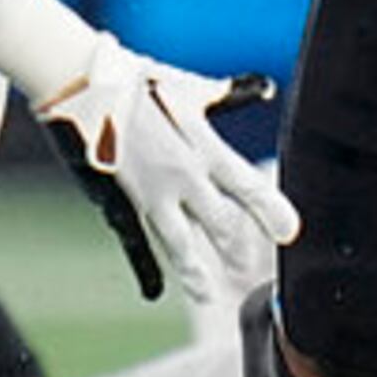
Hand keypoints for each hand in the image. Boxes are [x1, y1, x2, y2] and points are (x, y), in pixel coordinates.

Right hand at [32, 47, 298, 302]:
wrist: (87, 87)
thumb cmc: (139, 81)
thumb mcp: (190, 87)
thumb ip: (228, 94)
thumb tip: (264, 88)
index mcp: (205, 147)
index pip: (248, 187)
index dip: (272, 212)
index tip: (289, 231)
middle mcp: (184, 176)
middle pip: (221, 223)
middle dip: (237, 248)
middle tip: (246, 264)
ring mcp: (152, 194)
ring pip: (181, 244)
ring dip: (197, 272)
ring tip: (207, 294)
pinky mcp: (122, 202)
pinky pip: (139, 242)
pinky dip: (148, 268)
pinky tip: (154, 290)